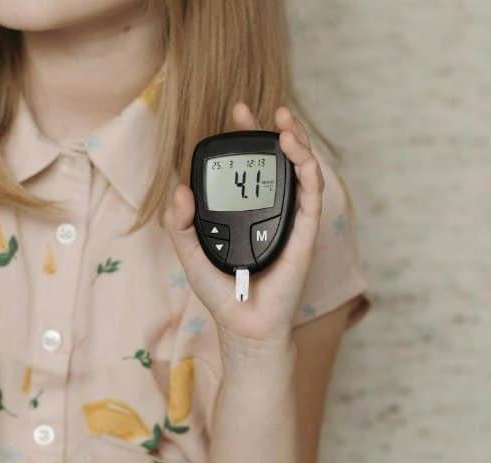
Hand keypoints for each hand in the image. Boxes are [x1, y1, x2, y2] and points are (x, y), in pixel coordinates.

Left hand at [161, 101, 324, 346]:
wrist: (243, 325)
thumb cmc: (221, 291)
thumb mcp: (189, 253)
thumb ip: (180, 223)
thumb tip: (179, 191)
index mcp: (246, 209)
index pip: (250, 165)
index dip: (246, 137)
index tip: (237, 112)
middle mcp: (271, 209)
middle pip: (278, 160)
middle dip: (270, 130)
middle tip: (255, 110)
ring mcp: (291, 219)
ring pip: (301, 171)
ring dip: (297, 142)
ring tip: (284, 124)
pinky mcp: (305, 234)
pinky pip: (311, 196)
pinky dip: (308, 171)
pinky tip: (298, 154)